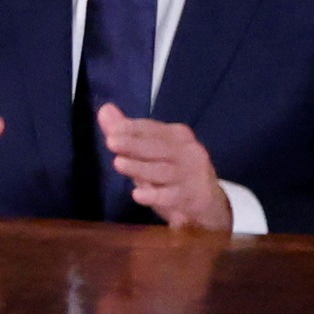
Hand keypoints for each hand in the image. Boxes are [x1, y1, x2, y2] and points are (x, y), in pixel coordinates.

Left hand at [100, 107, 231, 232]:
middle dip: (134, 144)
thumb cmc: (174, 174)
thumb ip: (128, 134)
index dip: (132, 128)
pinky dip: (154, 195)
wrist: (209, 204)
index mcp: (178, 136)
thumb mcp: (152, 154)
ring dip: (140, 167)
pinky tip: (137, 195)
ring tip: (118, 163)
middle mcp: (188, 152)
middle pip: (158, 147)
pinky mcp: (193, 197)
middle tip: (111, 142)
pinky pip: (171, 196)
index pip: (152, 129)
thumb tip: (105, 109)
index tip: (113, 129)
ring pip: (163, 171)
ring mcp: (192, 175)